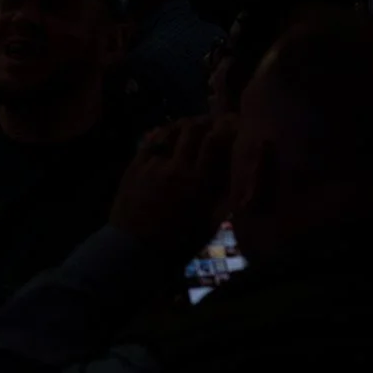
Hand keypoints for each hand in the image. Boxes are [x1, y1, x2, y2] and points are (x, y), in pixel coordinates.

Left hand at [110, 116, 237, 259]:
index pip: (215, 141)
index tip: (233, 123)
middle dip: (206, 122)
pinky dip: (162, 133)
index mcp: (198, 181)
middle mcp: (176, 166)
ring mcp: (152, 163)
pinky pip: (150, 141)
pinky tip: (168, 133)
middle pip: (193, 130)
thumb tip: (238, 174)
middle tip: (213, 123)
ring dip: (184, 125)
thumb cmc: (178, 242)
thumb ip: (225, 196)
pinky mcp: (134, 166)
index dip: (225, 128)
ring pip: (170, 131)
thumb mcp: (210, 223)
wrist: (135, 250)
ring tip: (193, 125)